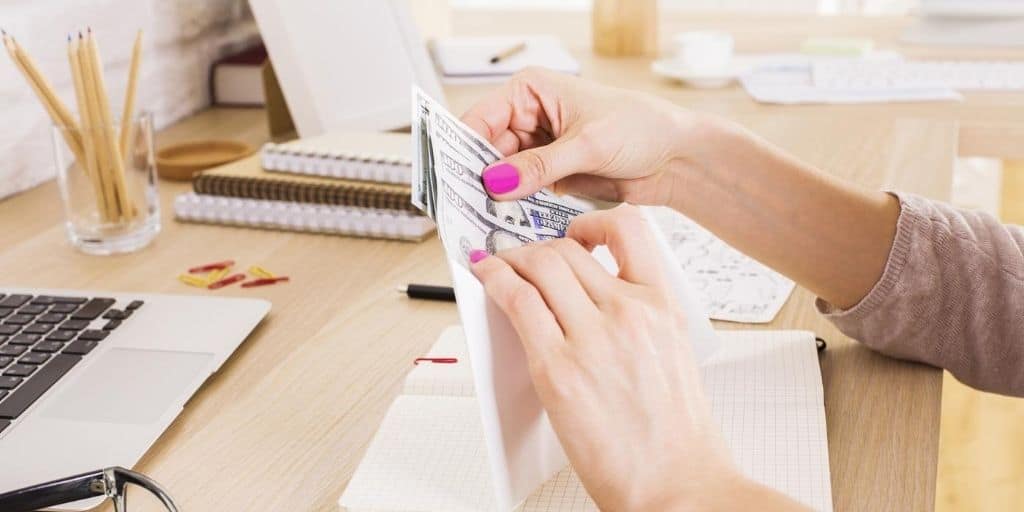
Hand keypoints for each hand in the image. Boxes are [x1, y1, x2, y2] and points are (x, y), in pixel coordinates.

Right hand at [460, 67, 719, 204]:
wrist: (675, 158)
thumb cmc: (640, 128)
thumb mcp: (586, 145)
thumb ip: (538, 166)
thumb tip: (495, 183)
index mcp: (531, 91)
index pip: (481, 118)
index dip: (463, 148)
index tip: (453, 179)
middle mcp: (530, 118)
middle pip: (486, 151)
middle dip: (479, 180)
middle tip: (468, 209)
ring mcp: (539, 149)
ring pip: (502, 177)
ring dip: (498, 199)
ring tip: (488, 221)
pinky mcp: (551, 176)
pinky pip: (523, 195)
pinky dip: (517, 210)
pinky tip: (511, 225)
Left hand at [470, 205, 739, 509]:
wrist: (677, 485)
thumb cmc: (677, 437)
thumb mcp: (671, 356)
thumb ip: (637, 321)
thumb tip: (591, 302)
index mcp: (662, 307)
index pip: (629, 229)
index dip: (593, 222)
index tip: (576, 232)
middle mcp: (629, 312)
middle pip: (567, 250)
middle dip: (537, 249)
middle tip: (522, 258)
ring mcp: (592, 337)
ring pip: (539, 266)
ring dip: (511, 260)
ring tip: (499, 266)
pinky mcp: (557, 367)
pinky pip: (517, 302)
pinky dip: (494, 281)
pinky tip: (487, 278)